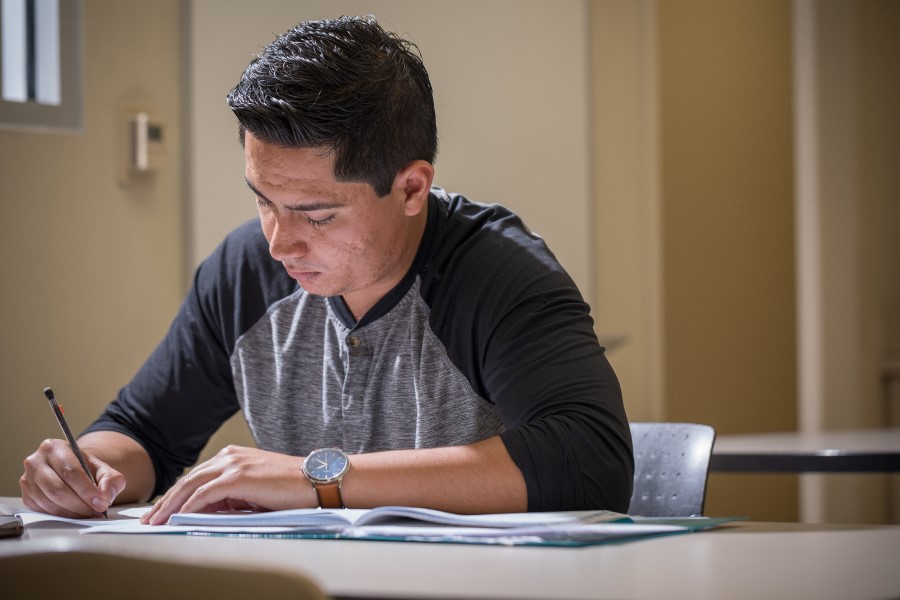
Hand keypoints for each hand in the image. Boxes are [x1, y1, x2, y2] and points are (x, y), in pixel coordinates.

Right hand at [20, 438, 124, 517]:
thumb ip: (110, 480)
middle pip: (58, 489)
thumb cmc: (86, 469)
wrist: (72, 471)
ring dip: (73, 512)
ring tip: (90, 513)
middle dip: (81, 504)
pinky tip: (77, 513)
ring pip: (50, 503)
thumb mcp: (103, 469)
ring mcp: (27, 480)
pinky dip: (64, 516)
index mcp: (54, 447)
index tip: (101, 503)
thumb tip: (105, 496)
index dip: (87, 490)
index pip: (70, 471)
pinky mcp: (27, 497)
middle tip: (97, 511)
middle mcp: (35, 462)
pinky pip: (45, 511)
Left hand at [141, 445, 312, 524]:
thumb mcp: (254, 492)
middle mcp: (229, 457)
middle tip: (150, 518)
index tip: (162, 510)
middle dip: (166, 500)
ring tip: (157, 521)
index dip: (176, 495)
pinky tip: (177, 517)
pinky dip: (188, 506)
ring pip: (191, 485)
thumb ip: (231, 496)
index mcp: (233, 458)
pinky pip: (204, 494)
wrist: (316, 480)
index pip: (196, 477)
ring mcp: (233, 465)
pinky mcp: (238, 477)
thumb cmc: (291, 488)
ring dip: (171, 504)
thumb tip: (206, 511)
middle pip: (188, 479)